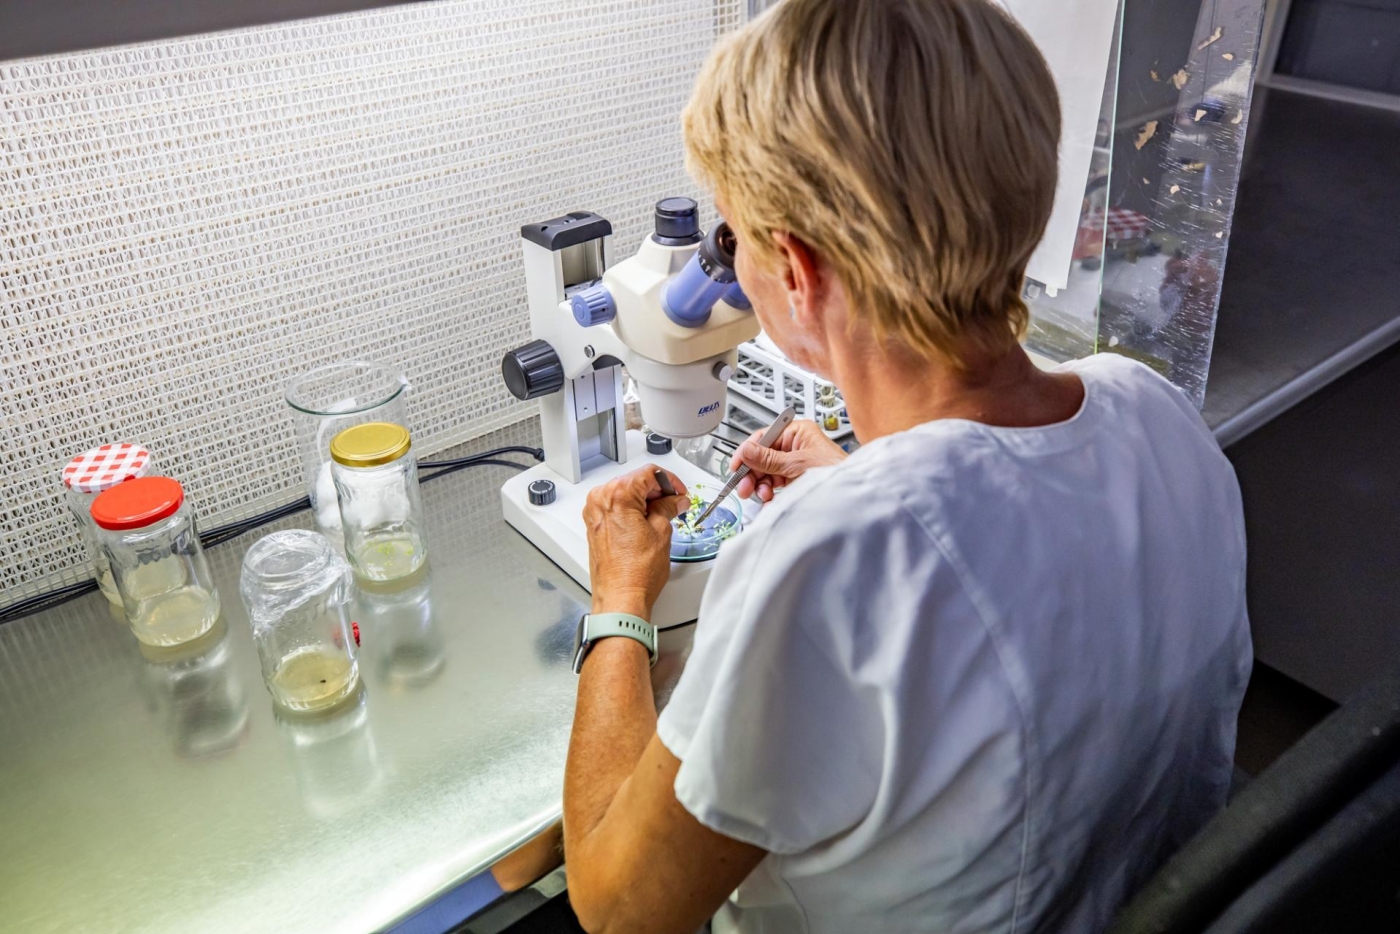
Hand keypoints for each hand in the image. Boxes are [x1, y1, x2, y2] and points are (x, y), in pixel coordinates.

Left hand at [583, 466, 690, 617]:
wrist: (621, 599)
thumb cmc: (636, 573)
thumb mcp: (662, 532)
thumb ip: (668, 508)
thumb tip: (675, 500)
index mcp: (616, 495)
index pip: (648, 473)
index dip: (670, 481)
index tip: (679, 492)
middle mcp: (600, 501)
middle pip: (634, 481)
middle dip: (657, 490)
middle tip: (676, 504)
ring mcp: (594, 514)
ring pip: (625, 494)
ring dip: (645, 501)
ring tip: (663, 516)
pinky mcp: (594, 527)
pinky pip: (616, 508)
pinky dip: (632, 511)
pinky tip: (647, 523)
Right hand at [729, 419, 846, 502]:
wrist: (854, 493)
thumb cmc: (836, 471)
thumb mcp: (797, 464)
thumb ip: (769, 459)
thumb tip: (747, 451)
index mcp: (797, 432)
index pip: (763, 437)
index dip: (747, 452)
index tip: (736, 466)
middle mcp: (796, 446)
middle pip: (763, 458)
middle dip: (753, 474)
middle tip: (745, 487)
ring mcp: (796, 463)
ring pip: (768, 474)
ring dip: (762, 486)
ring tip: (764, 495)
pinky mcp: (798, 479)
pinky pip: (776, 485)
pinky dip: (771, 495)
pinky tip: (771, 501)